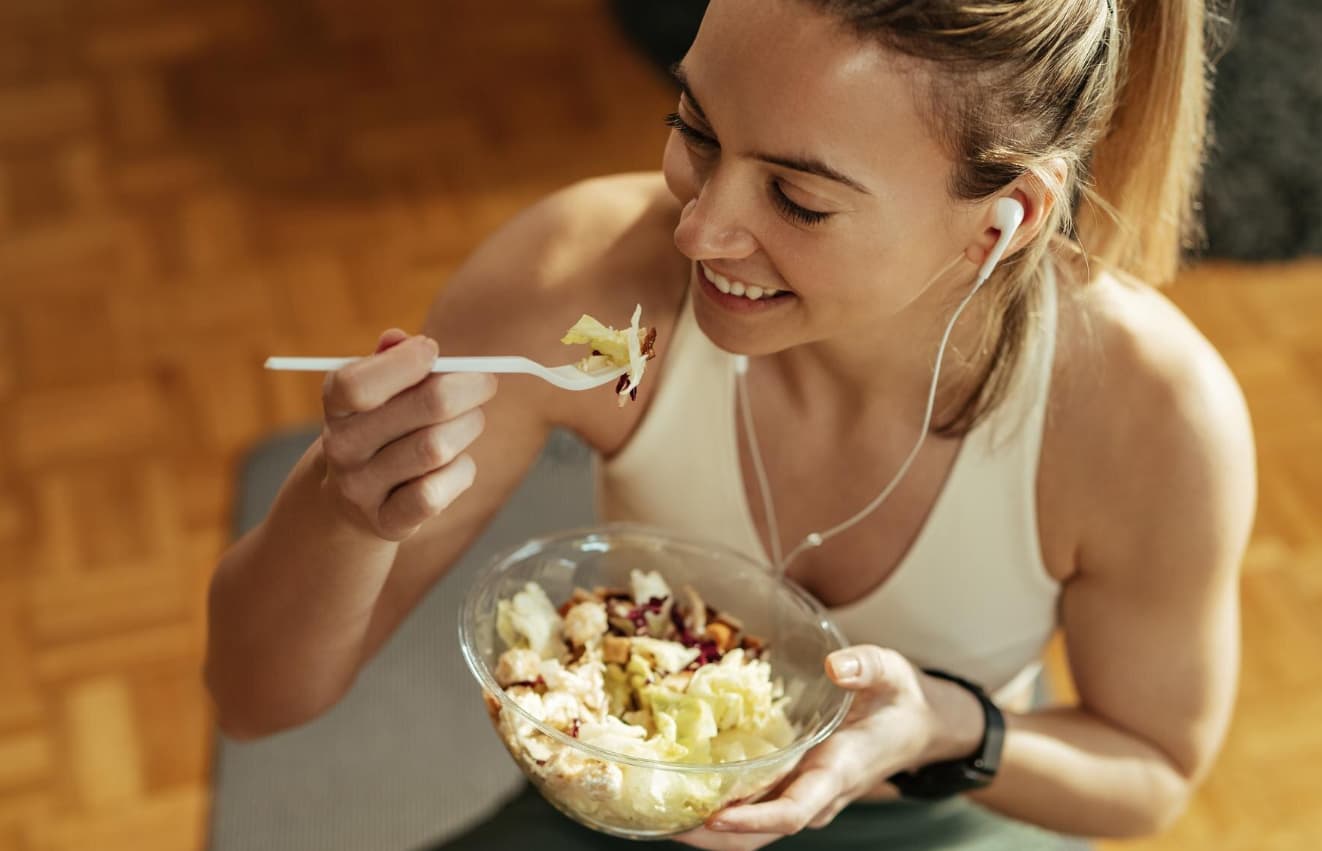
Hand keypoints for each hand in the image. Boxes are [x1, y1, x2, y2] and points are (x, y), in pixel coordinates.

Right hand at [319, 328, 497, 540]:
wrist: (350, 500)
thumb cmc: (379, 427)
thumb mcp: (376, 391)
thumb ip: (390, 361)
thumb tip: (402, 341)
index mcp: (336, 406)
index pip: (358, 384)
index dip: (405, 362)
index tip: (434, 350)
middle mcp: (343, 447)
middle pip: (425, 407)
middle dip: (468, 388)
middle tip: (485, 383)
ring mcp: (362, 489)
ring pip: (437, 448)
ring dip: (469, 427)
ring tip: (471, 421)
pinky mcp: (387, 522)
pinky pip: (436, 494)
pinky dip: (461, 473)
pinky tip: (458, 462)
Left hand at [674, 646, 984, 848]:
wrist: (917, 728)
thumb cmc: (901, 700)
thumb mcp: (892, 672)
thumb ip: (867, 666)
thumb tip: (835, 666)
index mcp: (838, 770)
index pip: (794, 811)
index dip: (754, 820)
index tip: (716, 817)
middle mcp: (818, 794)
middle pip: (761, 834)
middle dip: (711, 835)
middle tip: (661, 820)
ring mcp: (805, 796)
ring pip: (753, 831)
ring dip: (708, 829)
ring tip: (658, 811)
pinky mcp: (794, 788)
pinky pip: (754, 812)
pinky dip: (718, 810)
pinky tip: (683, 790)